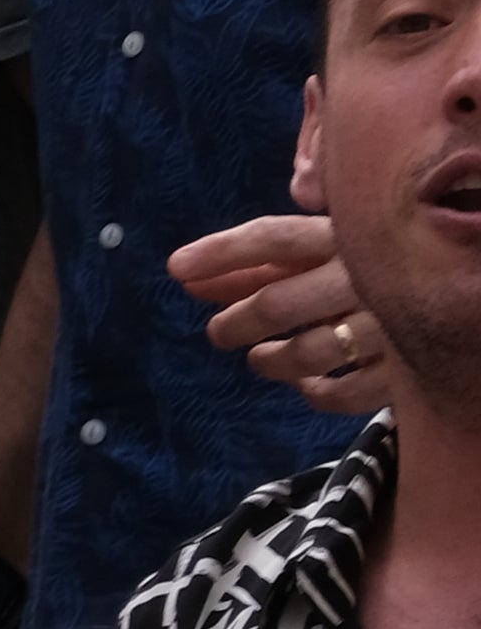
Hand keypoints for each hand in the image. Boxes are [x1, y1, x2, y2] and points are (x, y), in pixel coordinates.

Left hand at [182, 211, 397, 417]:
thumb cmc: (398, 257)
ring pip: (309, 351)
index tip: (176, 269)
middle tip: (218, 333)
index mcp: (353, 235)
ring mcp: (392, 324)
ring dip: (273, 360)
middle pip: (279, 302)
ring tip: (260, 358)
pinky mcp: (410, 368)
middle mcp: (370, 276)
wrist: (473, 288)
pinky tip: (308, 385)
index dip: (221, 252)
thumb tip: (189, 271)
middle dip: (237, 321)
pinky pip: (348, 393)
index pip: (275, 237)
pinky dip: (318, 392)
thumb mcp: (341, 245)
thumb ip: (276, 256)